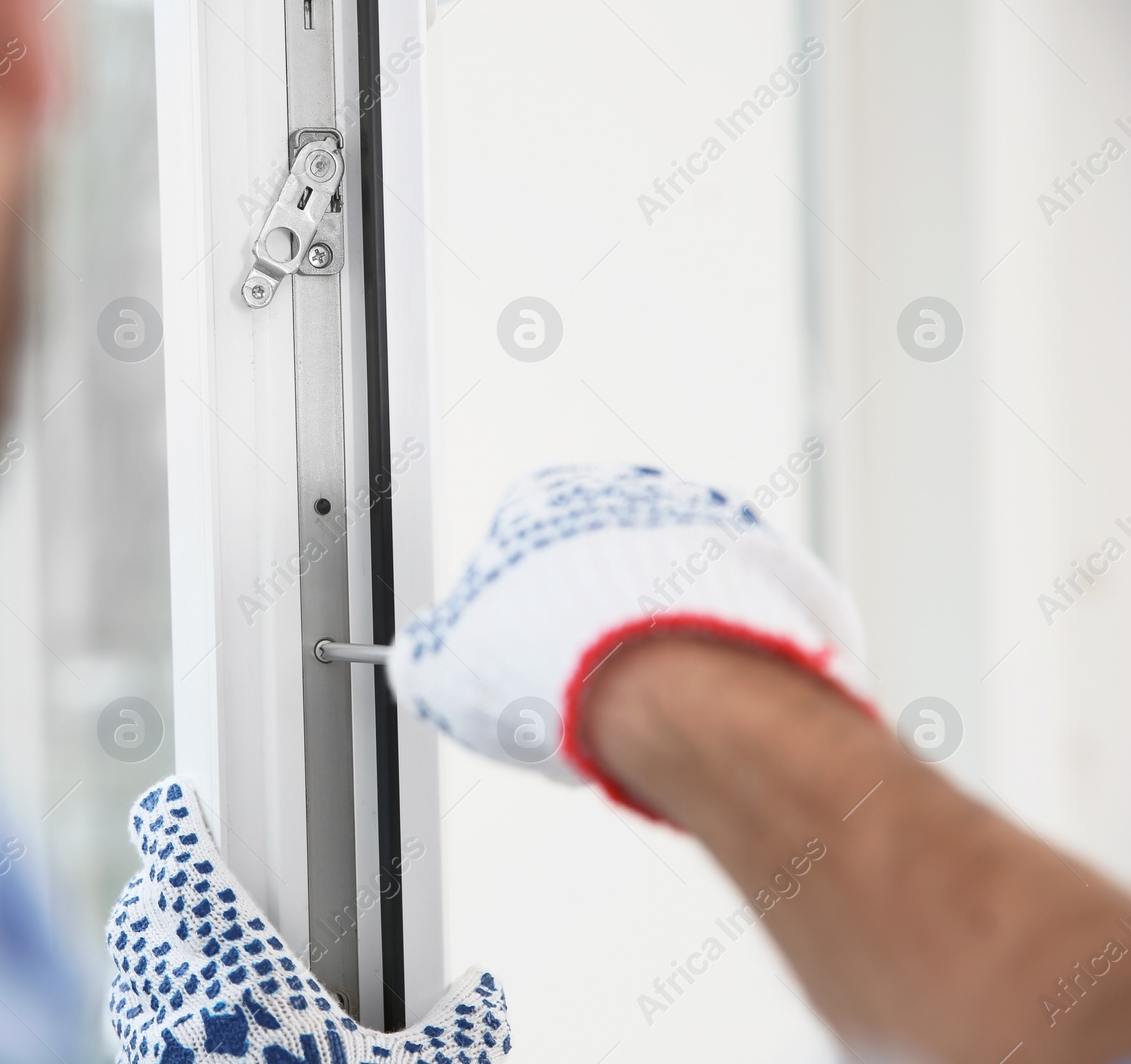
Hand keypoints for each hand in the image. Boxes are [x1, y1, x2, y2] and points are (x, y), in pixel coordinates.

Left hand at [107, 779, 512, 1063]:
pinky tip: (178, 1020)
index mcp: (244, 976)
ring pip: (124, 967)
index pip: (180, 859)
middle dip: (164, 884)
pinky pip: (125, 1027)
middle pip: (143, 907)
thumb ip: (461, 1026)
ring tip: (183, 942)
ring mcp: (154, 1053)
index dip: (171, 818)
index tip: (176, 803)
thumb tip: (482, 991)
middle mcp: (182, 1008)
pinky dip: (142, 1004)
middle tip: (191, 876)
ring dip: (146, 942)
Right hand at [384, 464, 873, 815]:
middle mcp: (625, 495)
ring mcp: (702, 521)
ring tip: (644, 699)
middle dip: (594, 622)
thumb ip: (430, 654)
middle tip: (583, 686)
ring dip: (660, 629)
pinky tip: (697, 691)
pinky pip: (736, 604)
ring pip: (671, 581)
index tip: (523, 663)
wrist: (672, 686)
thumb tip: (425, 661)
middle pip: (603, 563)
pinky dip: (720, 640)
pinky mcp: (768, 561)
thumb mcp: (444, 672)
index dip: (518, 619)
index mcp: (541, 501)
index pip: (518, 552)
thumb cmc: (564, 665)